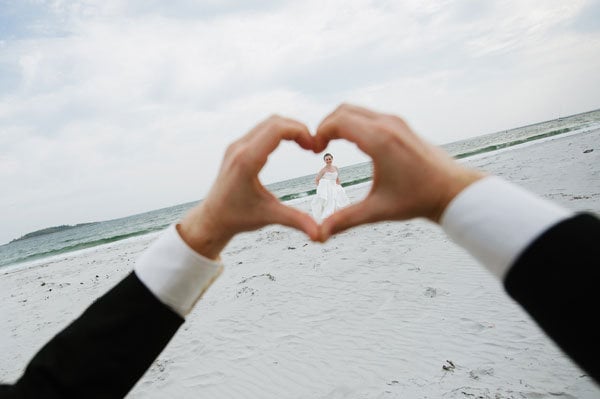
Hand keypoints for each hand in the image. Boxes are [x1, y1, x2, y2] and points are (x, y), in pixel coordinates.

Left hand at [179, 116, 318, 258]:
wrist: (212, 218)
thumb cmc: (239, 218)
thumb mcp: (270, 217)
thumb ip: (297, 221)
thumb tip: (321, 235)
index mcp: (247, 161)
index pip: (277, 129)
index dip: (300, 132)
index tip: (313, 148)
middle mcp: (239, 148)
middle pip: (275, 121)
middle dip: (298, 129)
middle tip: (312, 147)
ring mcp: (236, 145)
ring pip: (268, 122)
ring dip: (289, 128)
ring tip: (305, 145)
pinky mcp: (236, 146)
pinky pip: (261, 129)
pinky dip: (279, 131)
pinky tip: (290, 145)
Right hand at [314, 104, 484, 240]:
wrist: (452, 190)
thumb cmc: (418, 199)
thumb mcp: (377, 210)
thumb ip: (345, 220)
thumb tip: (319, 235)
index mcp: (380, 140)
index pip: (338, 122)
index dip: (319, 133)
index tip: (314, 151)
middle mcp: (387, 124)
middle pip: (344, 110)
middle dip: (325, 125)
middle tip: (318, 147)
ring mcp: (396, 122)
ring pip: (357, 110)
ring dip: (339, 123)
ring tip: (330, 144)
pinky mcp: (401, 125)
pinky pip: (369, 115)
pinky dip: (354, 123)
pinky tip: (351, 143)